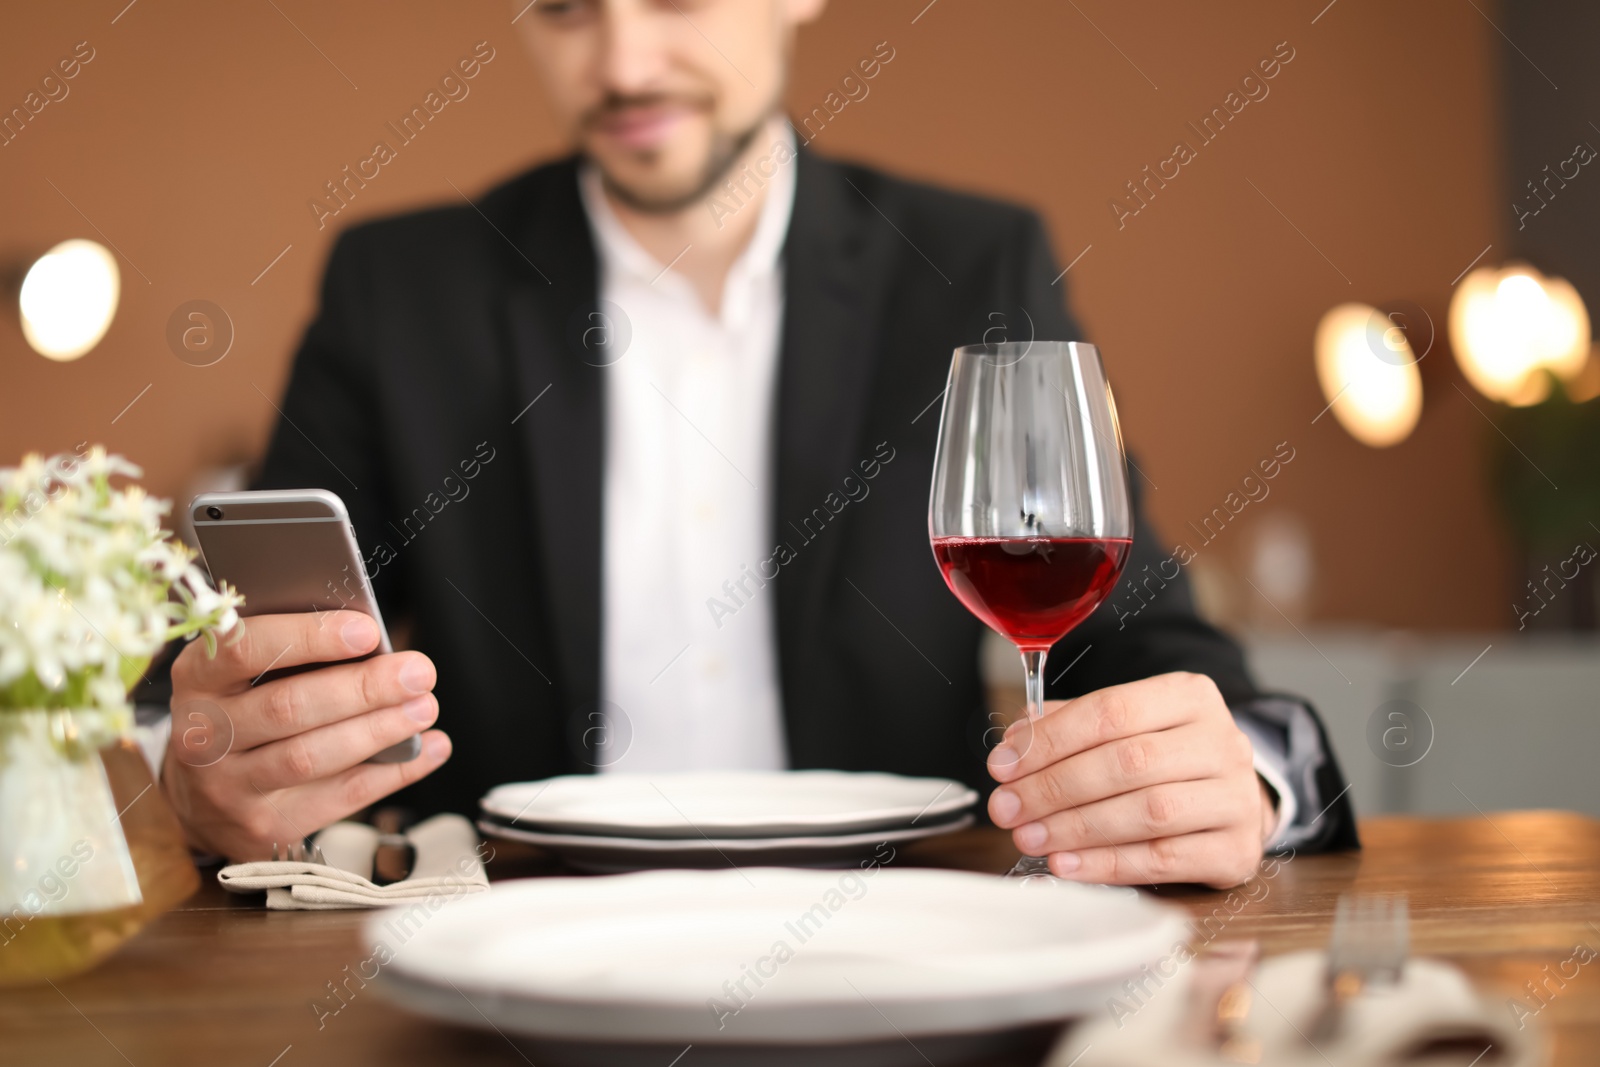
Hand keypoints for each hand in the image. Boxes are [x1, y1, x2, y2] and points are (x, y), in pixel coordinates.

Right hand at [162, 610, 451, 860]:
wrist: (200, 799)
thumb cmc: (243, 712)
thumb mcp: (244, 675)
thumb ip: (292, 654)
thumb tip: (372, 643)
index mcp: (197, 679)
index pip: (244, 651)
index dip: (309, 639)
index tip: (368, 631)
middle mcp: (202, 736)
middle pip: (288, 709)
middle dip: (363, 688)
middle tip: (418, 671)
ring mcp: (228, 789)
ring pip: (311, 757)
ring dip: (379, 730)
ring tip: (425, 707)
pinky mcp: (261, 828)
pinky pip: (338, 798)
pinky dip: (392, 773)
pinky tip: (429, 748)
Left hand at [985, 672, 1274, 887]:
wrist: (1234, 803)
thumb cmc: (1168, 762)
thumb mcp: (1126, 728)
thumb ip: (1070, 727)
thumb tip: (1015, 743)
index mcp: (1189, 697)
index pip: (1111, 711)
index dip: (1050, 740)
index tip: (1003, 766)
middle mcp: (1221, 742)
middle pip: (1128, 762)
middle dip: (1055, 788)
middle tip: (1008, 809)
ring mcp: (1236, 798)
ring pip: (1148, 812)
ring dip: (1077, 829)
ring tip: (1030, 838)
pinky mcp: (1238, 850)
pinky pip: (1165, 860)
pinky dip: (1108, 864)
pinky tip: (1067, 864)